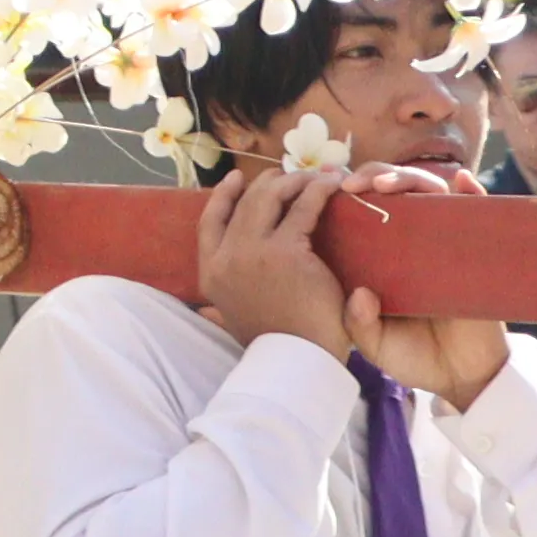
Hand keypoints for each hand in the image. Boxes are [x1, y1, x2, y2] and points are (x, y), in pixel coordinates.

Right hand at [191, 164, 359, 365]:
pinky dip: (317, 190)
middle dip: (266, 183)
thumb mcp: (234, 325)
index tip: (236, 179)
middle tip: (287, 175)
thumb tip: (207, 311)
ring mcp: (254, 251)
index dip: (222, 196)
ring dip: (291, 180)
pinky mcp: (287, 250)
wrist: (298, 361)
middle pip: (242, 203)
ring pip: (269, 197)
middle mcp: (226, 258)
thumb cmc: (275, 346)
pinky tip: (330, 185)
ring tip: (312, 176)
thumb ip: (220, 313)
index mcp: (211, 275)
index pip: (208, 222)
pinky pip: (303, 208)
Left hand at [328, 160, 506, 404]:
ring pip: (429, 193)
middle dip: (370, 177)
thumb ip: (360, 322)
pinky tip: (461, 182)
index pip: (363, 212)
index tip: (320, 190)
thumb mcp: (375, 343)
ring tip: (381, 185)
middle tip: (347, 186)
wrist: (459, 377)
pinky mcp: (475, 252)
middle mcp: (412, 242)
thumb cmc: (414, 357)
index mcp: (381, 257)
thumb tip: (360, 293)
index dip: (344, 196)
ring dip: (407, 178)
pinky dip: (471, 192)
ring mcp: (444, 242)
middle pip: (393, 192)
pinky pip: (476, 213)